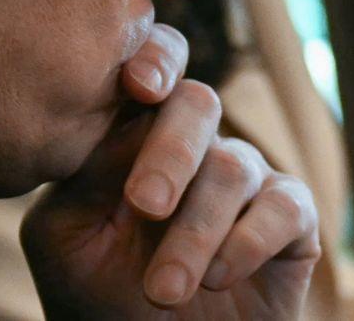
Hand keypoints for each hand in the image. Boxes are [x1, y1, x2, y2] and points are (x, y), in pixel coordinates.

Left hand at [20, 23, 320, 317]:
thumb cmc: (94, 291)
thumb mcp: (63, 235)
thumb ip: (83, 177)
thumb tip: (125, 122)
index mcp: (133, 131)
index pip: (148, 71)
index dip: (152, 62)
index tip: (138, 86)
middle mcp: (193, 142)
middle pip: (197, 104)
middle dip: (171, 151)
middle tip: (145, 205)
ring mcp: (243, 175)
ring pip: (230, 167)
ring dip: (195, 233)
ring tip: (163, 291)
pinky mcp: (290, 219)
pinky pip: (284, 205)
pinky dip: (248, 241)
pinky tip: (217, 277)